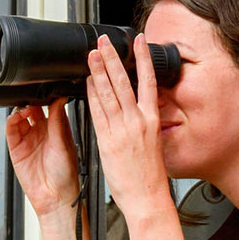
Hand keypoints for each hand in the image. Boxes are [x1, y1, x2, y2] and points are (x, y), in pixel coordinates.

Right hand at [6, 99, 79, 225]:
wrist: (54, 197)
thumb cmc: (66, 174)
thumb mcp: (63, 143)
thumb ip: (58, 120)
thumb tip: (60, 98)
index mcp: (58, 128)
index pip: (50, 105)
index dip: (47, 95)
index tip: (45, 87)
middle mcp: (43, 131)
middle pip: (34, 108)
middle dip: (31, 99)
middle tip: (31, 95)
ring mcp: (29, 138)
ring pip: (21, 116)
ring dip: (21, 108)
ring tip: (24, 109)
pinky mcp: (17, 148)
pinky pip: (11, 129)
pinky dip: (11, 120)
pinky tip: (16, 117)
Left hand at [86, 34, 171, 219]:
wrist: (147, 199)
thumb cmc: (149, 177)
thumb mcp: (153, 143)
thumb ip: (141, 124)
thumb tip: (131, 111)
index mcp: (152, 120)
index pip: (148, 81)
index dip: (144, 58)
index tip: (139, 41)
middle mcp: (137, 121)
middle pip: (124, 82)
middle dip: (113, 58)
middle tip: (104, 41)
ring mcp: (122, 130)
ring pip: (109, 93)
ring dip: (98, 71)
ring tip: (91, 55)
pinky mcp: (107, 141)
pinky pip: (97, 113)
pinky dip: (91, 96)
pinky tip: (86, 84)